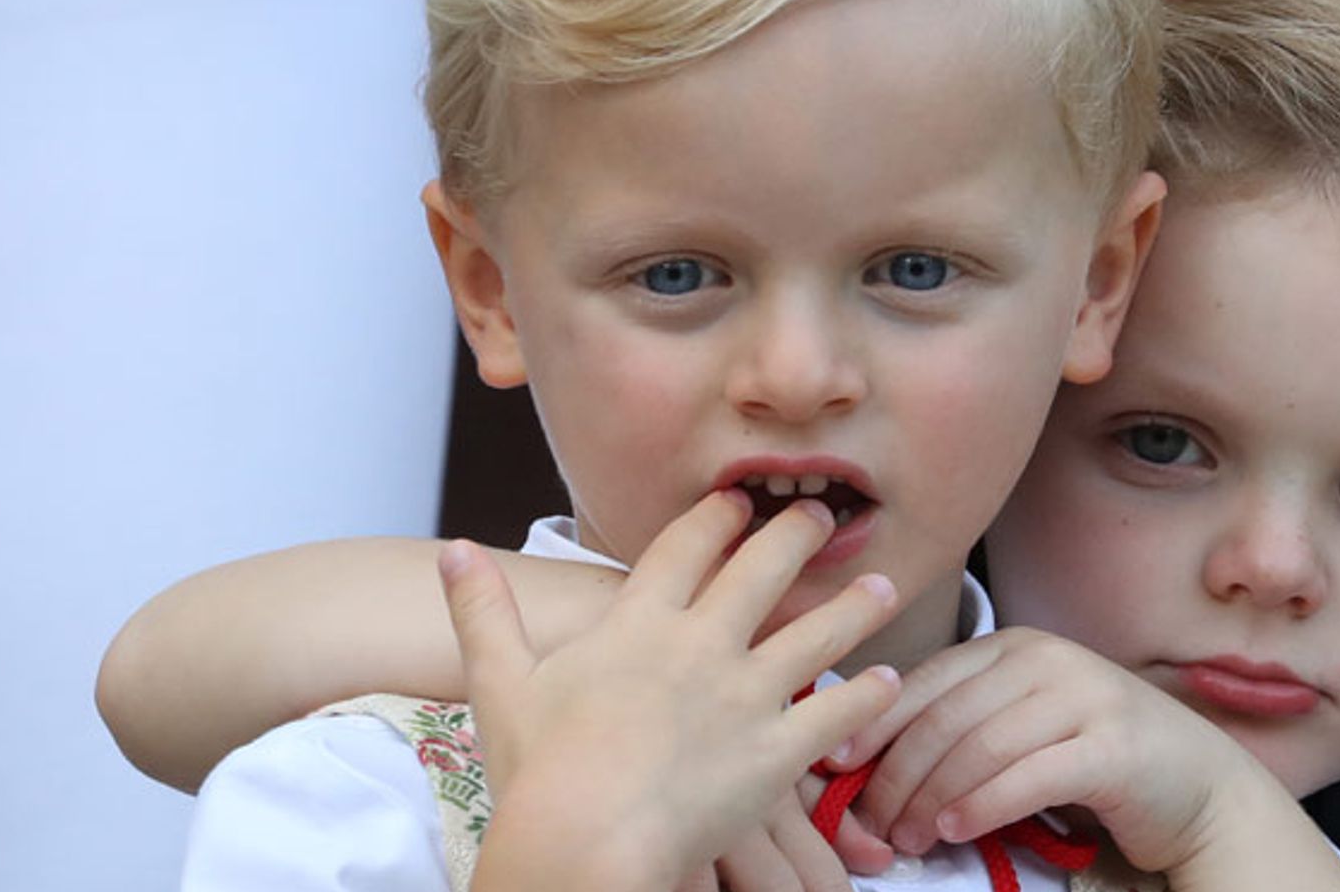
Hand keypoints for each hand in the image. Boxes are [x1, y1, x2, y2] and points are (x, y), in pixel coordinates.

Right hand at [441, 492, 902, 891]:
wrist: (584, 841)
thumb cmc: (538, 772)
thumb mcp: (500, 682)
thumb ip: (484, 612)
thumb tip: (452, 551)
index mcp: (637, 624)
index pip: (684, 548)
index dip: (716, 517)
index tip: (738, 498)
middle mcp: (700, 645)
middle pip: (760, 572)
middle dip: (793, 537)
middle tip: (820, 516)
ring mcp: (744, 696)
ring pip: (815, 633)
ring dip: (854, 606)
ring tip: (885, 585)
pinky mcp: (776, 752)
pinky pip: (834, 716)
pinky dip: (865, 697)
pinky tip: (887, 682)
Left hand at [826, 628, 1254, 874]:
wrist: (1198, 786)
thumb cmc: (1096, 758)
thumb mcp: (1024, 724)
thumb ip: (964, 724)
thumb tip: (869, 753)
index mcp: (1017, 646)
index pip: (926, 680)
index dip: (875, 724)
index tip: (834, 766)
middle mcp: (1048, 659)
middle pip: (946, 718)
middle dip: (897, 776)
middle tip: (873, 826)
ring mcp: (1085, 698)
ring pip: (980, 748)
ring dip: (932, 799)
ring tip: (908, 839)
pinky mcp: (1113, 747)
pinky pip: (1030, 776)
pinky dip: (983, 806)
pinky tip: (955, 831)